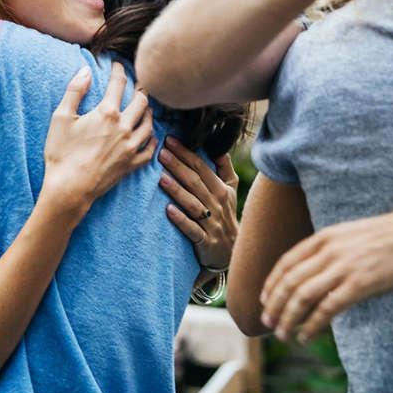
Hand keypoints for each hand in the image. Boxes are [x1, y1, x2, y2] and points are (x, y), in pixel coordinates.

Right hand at [42, 63, 155, 216]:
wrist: (69, 189)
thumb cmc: (61, 153)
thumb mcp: (61, 118)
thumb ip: (74, 91)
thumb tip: (85, 70)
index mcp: (107, 113)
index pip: (119, 83)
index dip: (118, 70)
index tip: (117, 65)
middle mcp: (124, 127)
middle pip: (142, 100)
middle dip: (140, 88)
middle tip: (136, 84)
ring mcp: (131, 147)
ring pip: (149, 123)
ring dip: (148, 112)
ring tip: (144, 107)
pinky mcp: (132, 165)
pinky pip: (150, 149)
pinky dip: (152, 139)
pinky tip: (148, 136)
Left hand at [158, 136, 237, 269]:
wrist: (233, 251)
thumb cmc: (226, 215)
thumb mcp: (231, 190)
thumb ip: (225, 168)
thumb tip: (218, 146)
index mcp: (222, 189)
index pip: (202, 167)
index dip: (186, 153)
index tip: (170, 141)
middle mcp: (217, 204)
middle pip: (195, 182)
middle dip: (178, 166)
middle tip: (161, 152)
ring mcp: (211, 223)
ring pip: (192, 204)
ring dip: (177, 190)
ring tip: (160, 178)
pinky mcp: (205, 241)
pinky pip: (192, 229)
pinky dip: (181, 219)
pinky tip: (168, 210)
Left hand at [260, 209, 392, 342]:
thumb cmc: (385, 238)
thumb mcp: (349, 236)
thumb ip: (328, 251)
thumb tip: (310, 276)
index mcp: (324, 237)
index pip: (286, 262)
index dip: (271, 283)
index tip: (263, 300)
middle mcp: (328, 251)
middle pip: (290, 281)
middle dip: (274, 304)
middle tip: (266, 322)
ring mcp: (343, 267)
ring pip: (303, 296)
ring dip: (288, 318)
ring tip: (281, 334)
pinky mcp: (360, 284)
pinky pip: (328, 308)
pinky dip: (312, 325)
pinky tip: (306, 336)